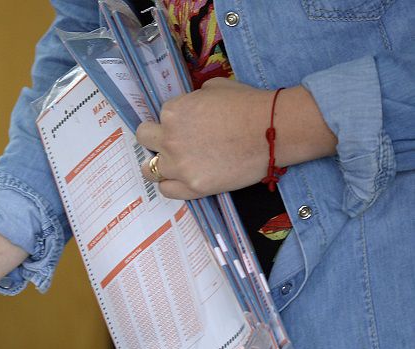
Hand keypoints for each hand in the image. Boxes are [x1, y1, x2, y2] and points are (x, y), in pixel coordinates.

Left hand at [136, 78, 336, 199]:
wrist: (274, 131)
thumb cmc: (249, 105)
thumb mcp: (216, 88)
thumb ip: (195, 98)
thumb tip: (193, 105)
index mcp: (173, 111)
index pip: (161, 116)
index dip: (173, 120)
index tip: (186, 125)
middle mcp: (169, 138)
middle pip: (144, 139)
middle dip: (155, 139)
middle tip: (172, 143)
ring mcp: (179, 165)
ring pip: (149, 169)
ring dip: (157, 165)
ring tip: (173, 165)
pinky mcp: (192, 187)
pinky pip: (165, 190)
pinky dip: (170, 185)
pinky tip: (182, 180)